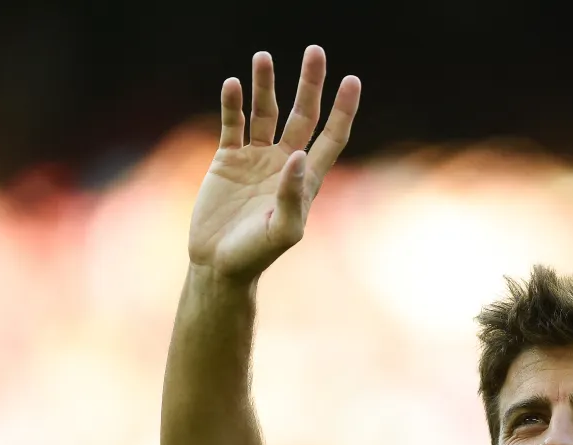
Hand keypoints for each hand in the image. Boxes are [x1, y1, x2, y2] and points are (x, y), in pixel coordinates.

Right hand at [187, 45, 359, 277]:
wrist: (219, 264)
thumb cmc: (257, 254)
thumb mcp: (282, 230)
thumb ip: (292, 195)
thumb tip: (298, 155)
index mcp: (307, 178)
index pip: (331, 135)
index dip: (343, 109)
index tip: (352, 80)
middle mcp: (285, 162)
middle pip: (303, 114)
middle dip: (309, 84)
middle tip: (315, 51)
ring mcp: (256, 158)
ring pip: (265, 112)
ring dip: (265, 85)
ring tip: (263, 57)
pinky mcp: (227, 159)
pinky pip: (233, 124)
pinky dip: (233, 104)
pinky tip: (234, 84)